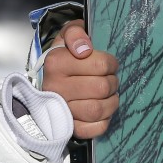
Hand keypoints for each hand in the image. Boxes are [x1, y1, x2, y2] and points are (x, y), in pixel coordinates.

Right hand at [42, 23, 119, 139]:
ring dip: (111, 102)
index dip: (111, 63)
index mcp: (56, 63)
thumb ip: (76, 32)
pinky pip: (93, 129)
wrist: (50, 79)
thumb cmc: (66, 55)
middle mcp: (55, 87)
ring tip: (108, 95)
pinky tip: (102, 111)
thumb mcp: (69, 35)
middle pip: (102, 87)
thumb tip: (84, 49)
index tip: (107, 64)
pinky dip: (104, 121)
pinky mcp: (67, 128)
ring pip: (98, 109)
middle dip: (112, 82)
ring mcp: (59, 109)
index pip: (101, 65)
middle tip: (108, 79)